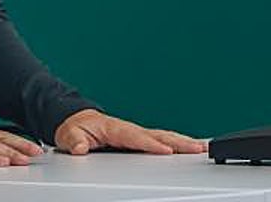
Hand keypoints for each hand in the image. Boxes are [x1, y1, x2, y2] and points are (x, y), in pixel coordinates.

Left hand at [54, 109, 206, 155]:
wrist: (76, 121)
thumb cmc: (75, 127)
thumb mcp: (68, 134)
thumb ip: (75, 140)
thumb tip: (80, 147)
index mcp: (113, 127)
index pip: (134, 137)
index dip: (150, 144)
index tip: (165, 150)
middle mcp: (128, 129)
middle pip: (156, 135)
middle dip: (177, 141)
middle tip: (196, 148)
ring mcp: (135, 133)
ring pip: (163, 136)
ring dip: (182, 142)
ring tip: (201, 148)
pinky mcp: (139, 139)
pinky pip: (160, 140)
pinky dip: (176, 144)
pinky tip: (189, 149)